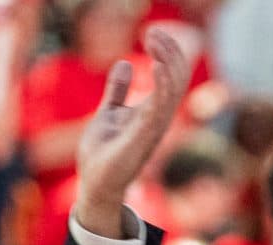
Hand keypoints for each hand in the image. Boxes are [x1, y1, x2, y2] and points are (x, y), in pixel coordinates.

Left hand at [69, 25, 189, 237]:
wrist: (93, 184)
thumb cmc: (102, 154)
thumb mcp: (108, 113)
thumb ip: (117, 91)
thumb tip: (122, 63)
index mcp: (153, 110)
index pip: (172, 75)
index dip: (166, 51)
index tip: (151, 32)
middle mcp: (159, 117)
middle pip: (178, 76)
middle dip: (170, 50)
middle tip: (153, 31)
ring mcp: (155, 127)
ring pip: (175, 87)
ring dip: (167, 59)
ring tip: (154, 38)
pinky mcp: (144, 137)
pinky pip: (162, 106)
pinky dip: (163, 84)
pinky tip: (157, 65)